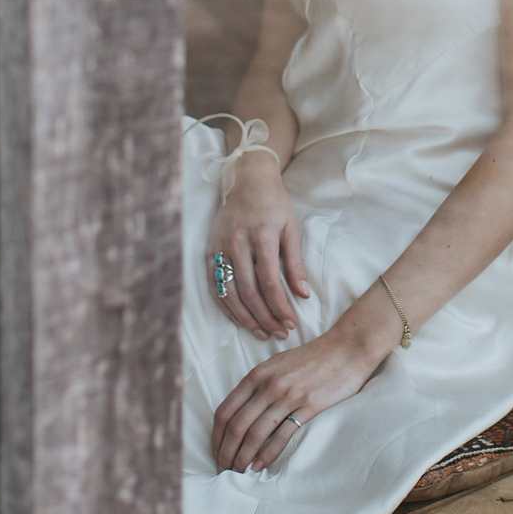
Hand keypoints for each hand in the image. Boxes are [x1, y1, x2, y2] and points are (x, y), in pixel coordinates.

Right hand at [208, 156, 309, 341]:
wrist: (247, 180)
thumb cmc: (274, 204)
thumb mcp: (291, 228)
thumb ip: (296, 262)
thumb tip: (303, 295)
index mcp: (261, 236)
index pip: (269, 282)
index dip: (280, 306)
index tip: (291, 323)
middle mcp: (237, 243)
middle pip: (249, 292)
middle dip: (265, 317)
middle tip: (279, 333)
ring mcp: (220, 247)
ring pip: (230, 293)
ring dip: (246, 318)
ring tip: (262, 332)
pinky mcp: (209, 250)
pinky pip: (215, 286)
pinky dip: (227, 307)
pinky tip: (240, 319)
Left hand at [213, 323, 377, 472]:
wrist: (346, 347)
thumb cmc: (312, 357)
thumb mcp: (278, 364)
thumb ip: (259, 384)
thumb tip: (241, 412)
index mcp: (258, 374)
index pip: (225, 410)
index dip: (216, 436)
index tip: (216, 451)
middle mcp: (269, 385)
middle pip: (237, 426)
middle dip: (226, 452)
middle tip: (223, 469)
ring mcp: (288, 396)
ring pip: (255, 434)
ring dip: (243, 458)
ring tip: (238, 472)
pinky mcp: (308, 406)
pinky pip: (281, 436)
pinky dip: (267, 455)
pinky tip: (260, 466)